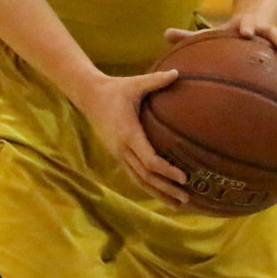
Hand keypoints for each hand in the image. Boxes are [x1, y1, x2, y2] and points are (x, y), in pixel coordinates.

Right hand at [77, 69, 189, 205]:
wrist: (90, 97)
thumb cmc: (116, 89)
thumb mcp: (135, 83)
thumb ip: (156, 81)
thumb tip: (177, 73)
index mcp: (129, 133)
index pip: (149, 160)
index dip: (166, 171)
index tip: (184, 177)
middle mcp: (122, 148)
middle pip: (146, 176)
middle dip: (166, 189)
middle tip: (187, 198)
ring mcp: (118, 154)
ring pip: (139, 180)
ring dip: (158, 193)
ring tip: (178, 204)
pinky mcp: (117, 155)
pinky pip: (133, 175)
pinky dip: (148, 187)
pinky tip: (161, 193)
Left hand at [164, 18, 276, 91]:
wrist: (254, 24)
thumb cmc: (227, 34)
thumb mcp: (210, 34)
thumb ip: (189, 36)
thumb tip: (165, 34)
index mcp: (245, 26)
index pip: (246, 24)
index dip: (246, 26)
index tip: (245, 31)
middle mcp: (264, 33)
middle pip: (274, 33)